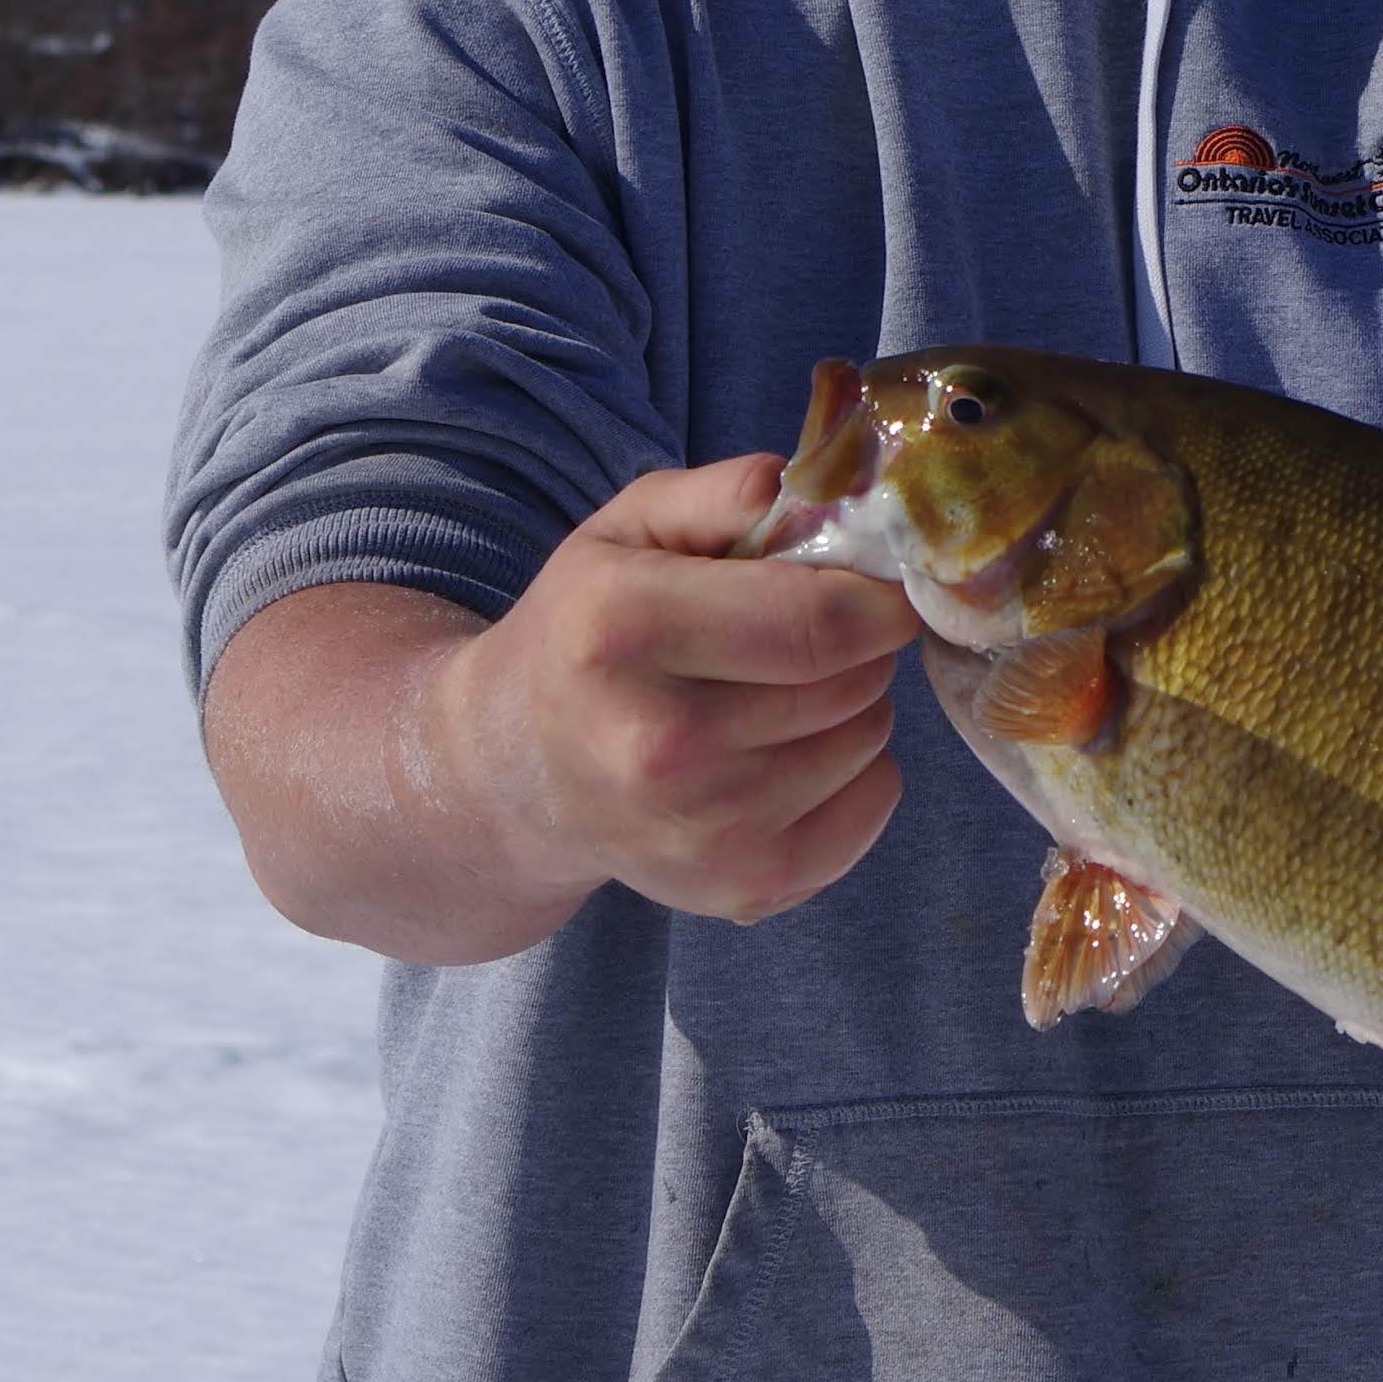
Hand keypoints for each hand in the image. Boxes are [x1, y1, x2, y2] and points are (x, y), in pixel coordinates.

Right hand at [423, 456, 924, 928]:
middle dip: (860, 646)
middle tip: (813, 637)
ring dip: (853, 707)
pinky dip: (858, 774)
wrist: (508, 773)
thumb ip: (729, 493)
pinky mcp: (738, 889)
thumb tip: (831, 492)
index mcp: (624, 630)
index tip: (874, 588)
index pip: (818, 621)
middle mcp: (657, 745)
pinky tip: (789, 755)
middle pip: (851, 682)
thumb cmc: (584, 631)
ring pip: (868, 742)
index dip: (874, 598)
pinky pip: (873, 808)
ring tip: (784, 695)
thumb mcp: (629, 529)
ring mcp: (699, 833)